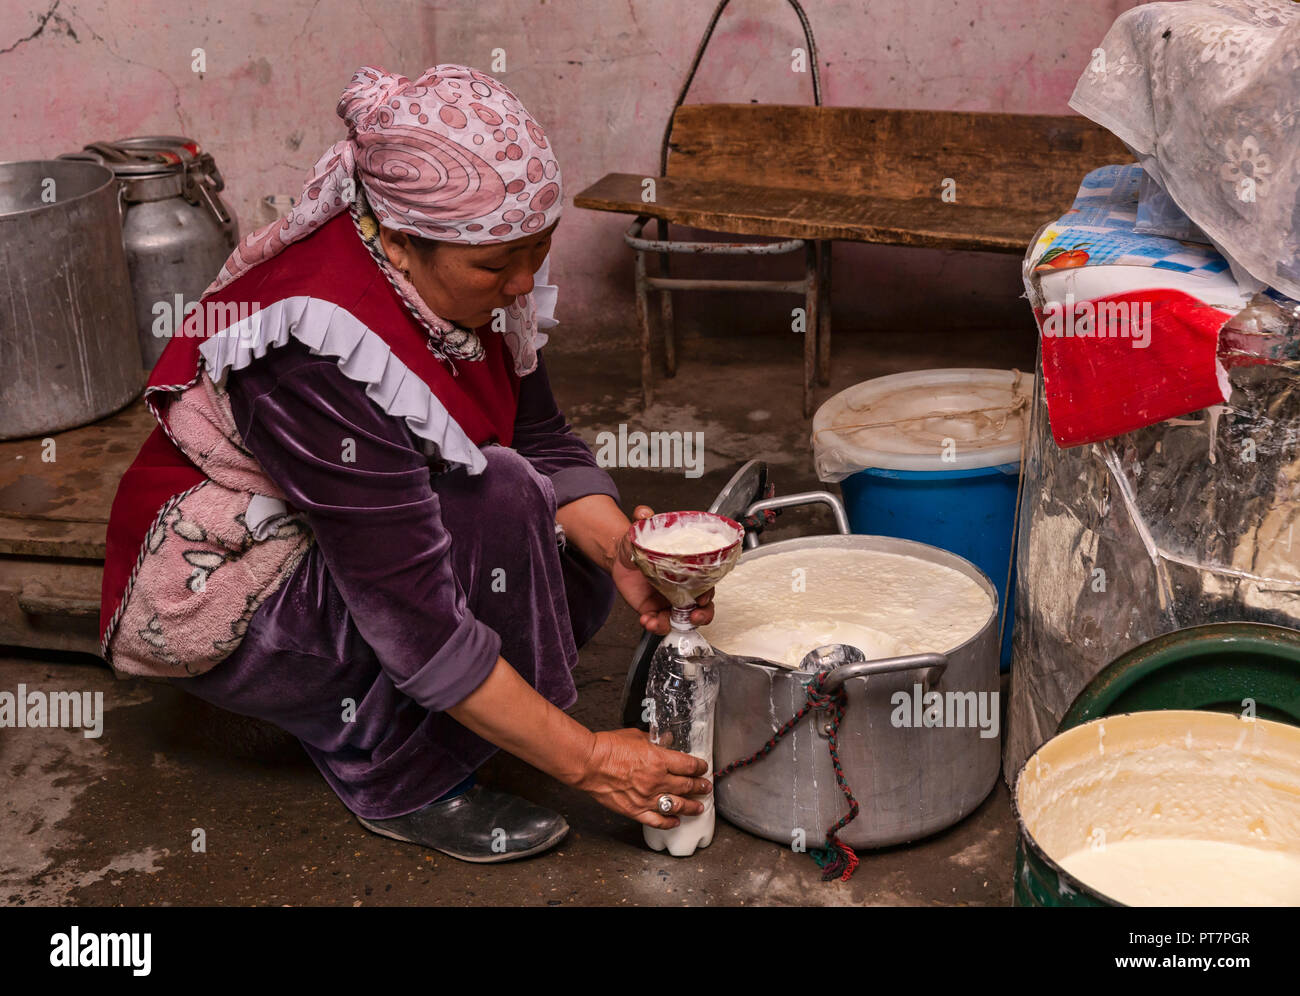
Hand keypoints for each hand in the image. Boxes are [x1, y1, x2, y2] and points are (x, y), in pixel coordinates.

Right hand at [572, 728, 710, 827]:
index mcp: (659, 760)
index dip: (699, 767)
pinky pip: (657, 820)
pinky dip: (669, 822)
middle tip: (706, 787)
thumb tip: (666, 741)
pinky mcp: (635, 810)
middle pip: (687, 786)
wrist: (589, 764)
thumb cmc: (608, 747)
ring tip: (699, 807)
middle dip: (700, 787)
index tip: (702, 768)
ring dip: (692, 806)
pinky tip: (676, 821)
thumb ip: (654, 741)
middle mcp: (657, 781)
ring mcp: (647, 798)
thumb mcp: (636, 736)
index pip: (688, 765)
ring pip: (677, 805)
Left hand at [612, 505, 715, 635]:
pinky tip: (645, 620)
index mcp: (689, 570)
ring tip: (655, 622)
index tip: (702, 597)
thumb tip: (643, 512)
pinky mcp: (654, 609)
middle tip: (693, 616)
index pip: (707, 583)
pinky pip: (660, 622)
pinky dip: (655, 626)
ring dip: (672, 624)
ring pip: (682, 620)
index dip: (709, 593)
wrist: (621, 555)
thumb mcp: (644, 530)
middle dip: (702, 615)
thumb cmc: (641, 542)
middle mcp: (683, 587)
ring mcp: (670, 600)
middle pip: (703, 607)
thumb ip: (644, 520)